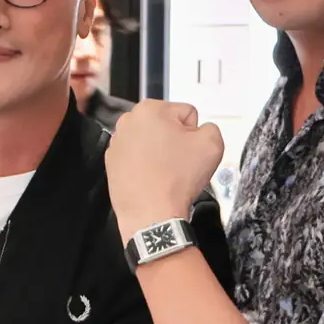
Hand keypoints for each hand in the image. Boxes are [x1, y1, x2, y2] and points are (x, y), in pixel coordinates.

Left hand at [106, 99, 225, 235]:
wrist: (151, 214)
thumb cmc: (179, 176)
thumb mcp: (212, 144)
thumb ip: (210, 127)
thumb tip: (198, 131)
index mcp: (149, 109)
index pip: (186, 114)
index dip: (194, 134)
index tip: (189, 152)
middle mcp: (127, 121)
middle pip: (166, 126)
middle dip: (174, 140)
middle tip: (178, 162)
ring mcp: (115, 143)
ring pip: (150, 142)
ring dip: (159, 152)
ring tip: (164, 172)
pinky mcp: (111, 163)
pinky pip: (136, 158)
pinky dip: (144, 165)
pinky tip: (151, 179)